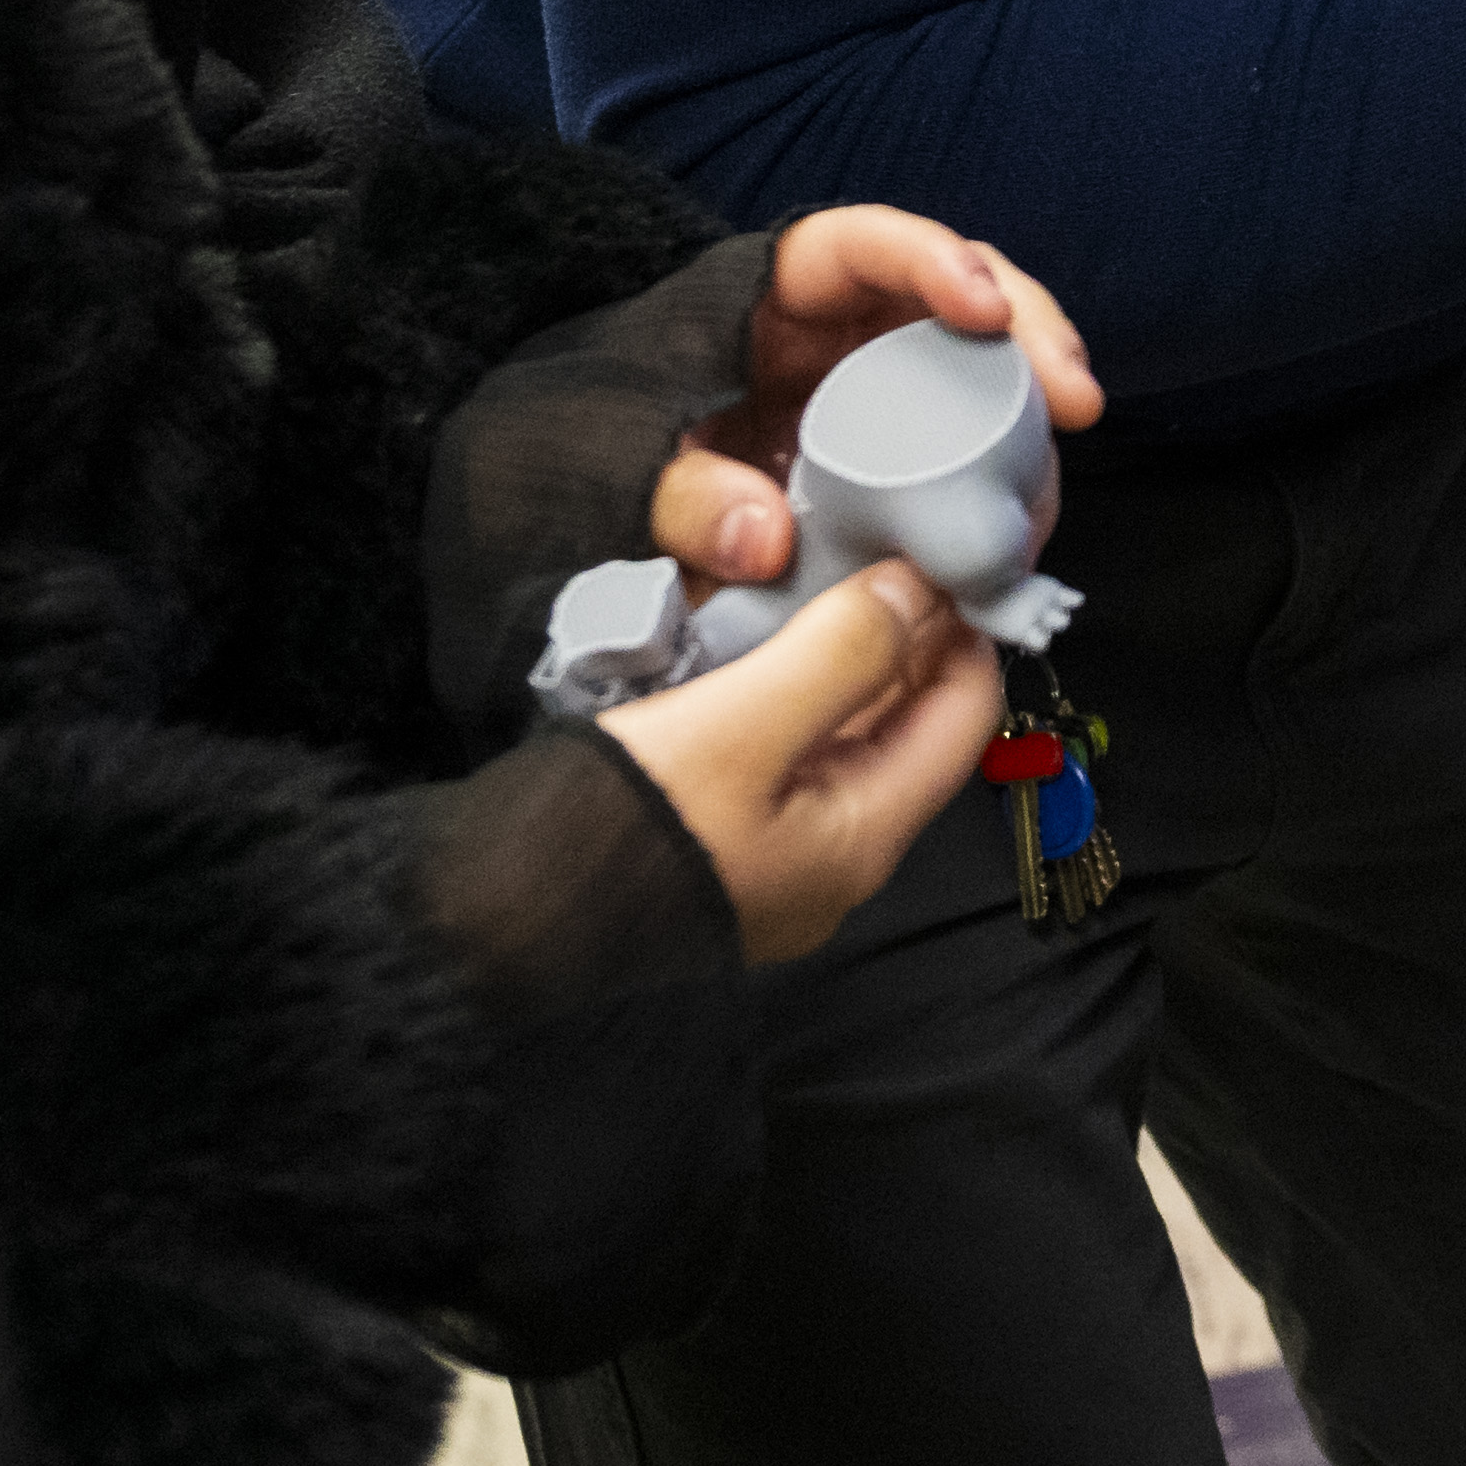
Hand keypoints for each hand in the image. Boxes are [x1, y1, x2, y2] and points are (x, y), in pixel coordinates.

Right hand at [590, 560, 1004, 959]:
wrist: (502, 914)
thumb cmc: (623, 832)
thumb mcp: (744, 724)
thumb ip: (840, 654)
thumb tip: (912, 592)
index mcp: (862, 838)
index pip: (962, 717)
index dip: (963, 632)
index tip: (945, 559)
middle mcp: (834, 860)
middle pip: (906, 729)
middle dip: (905, 641)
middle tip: (887, 551)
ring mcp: (779, 859)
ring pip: (842, 740)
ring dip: (846, 663)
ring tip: (833, 578)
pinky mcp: (725, 845)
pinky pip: (786, 760)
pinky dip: (793, 697)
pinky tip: (765, 645)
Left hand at [651, 209, 1103, 595]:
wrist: (623, 480)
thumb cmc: (632, 442)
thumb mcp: (636, 463)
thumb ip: (685, 496)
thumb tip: (767, 541)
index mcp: (783, 289)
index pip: (867, 242)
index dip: (935, 261)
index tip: (987, 312)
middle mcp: (853, 318)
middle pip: (962, 292)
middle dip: (1030, 336)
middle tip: (1077, 400)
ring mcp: (890, 373)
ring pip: (986, 366)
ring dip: (1033, 415)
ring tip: (1049, 485)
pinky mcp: (909, 433)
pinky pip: (974, 432)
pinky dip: (1006, 470)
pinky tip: (1022, 520)